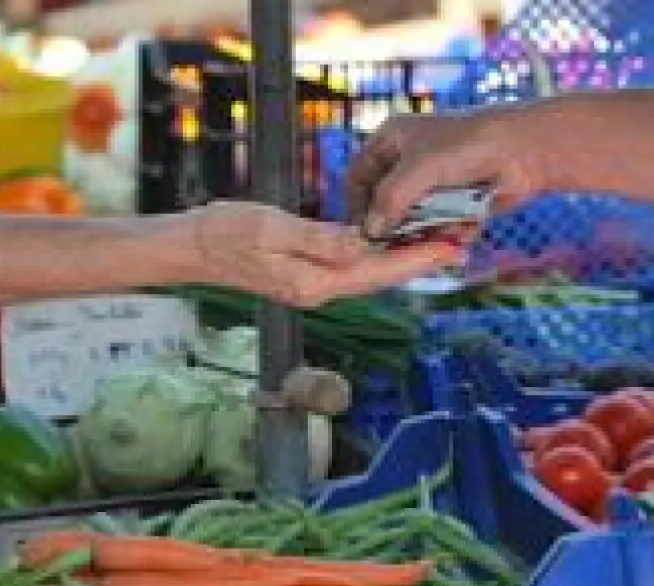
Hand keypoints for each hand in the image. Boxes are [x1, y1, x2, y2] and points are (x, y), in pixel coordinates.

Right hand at [188, 202, 463, 307]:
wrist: (193, 247)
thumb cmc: (225, 234)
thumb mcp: (272, 229)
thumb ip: (319, 239)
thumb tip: (361, 244)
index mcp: (315, 281)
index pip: (378, 271)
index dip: (416, 259)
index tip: (450, 249)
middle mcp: (320, 288)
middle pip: (382, 275)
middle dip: (420, 259)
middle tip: (460, 242)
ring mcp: (314, 283)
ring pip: (370, 272)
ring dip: (403, 257)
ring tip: (439, 239)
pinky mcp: (307, 272)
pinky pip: (353, 265)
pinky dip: (378, 253)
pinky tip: (393, 239)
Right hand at [347, 107, 549, 237]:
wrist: (524, 150)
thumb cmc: (466, 147)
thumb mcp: (417, 171)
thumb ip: (388, 202)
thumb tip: (370, 233)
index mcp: (392, 140)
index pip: (359, 176)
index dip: (356, 204)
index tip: (362, 232)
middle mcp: (410, 160)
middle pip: (387, 203)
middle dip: (397, 225)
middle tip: (400, 245)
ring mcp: (435, 181)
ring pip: (415, 219)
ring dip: (427, 231)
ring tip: (444, 231)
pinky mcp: (456, 200)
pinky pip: (441, 224)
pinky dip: (449, 230)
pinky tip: (464, 228)